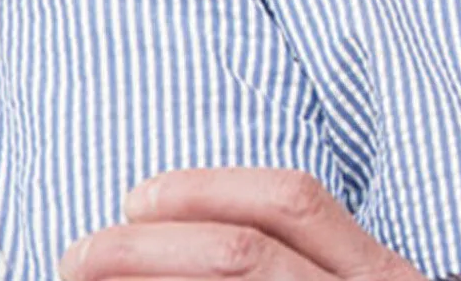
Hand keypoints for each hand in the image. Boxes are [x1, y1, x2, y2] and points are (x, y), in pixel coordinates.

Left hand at [59, 168, 426, 280]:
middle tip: (82, 251)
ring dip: (148, 277)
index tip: (140, 199)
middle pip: (246, 252)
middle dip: (151, 243)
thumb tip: (182, 245)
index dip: (209, 189)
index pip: (293, 202)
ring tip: (87, 278)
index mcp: (379, 278)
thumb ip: (306, 270)